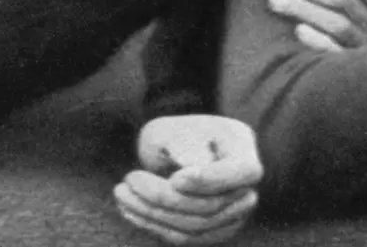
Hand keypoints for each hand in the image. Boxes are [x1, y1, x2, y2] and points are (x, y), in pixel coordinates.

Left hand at [115, 115, 262, 244]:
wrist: (171, 150)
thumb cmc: (171, 134)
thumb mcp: (172, 130)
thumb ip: (183, 145)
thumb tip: (193, 169)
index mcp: (242, 146)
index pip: (242, 172)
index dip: (210, 181)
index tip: (174, 178)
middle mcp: (245, 184)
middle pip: (212, 205)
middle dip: (164, 197)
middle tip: (129, 178)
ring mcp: (233, 213)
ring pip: (195, 227)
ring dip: (153, 214)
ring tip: (121, 193)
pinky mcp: (213, 232)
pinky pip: (185, 238)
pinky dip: (154, 226)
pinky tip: (129, 209)